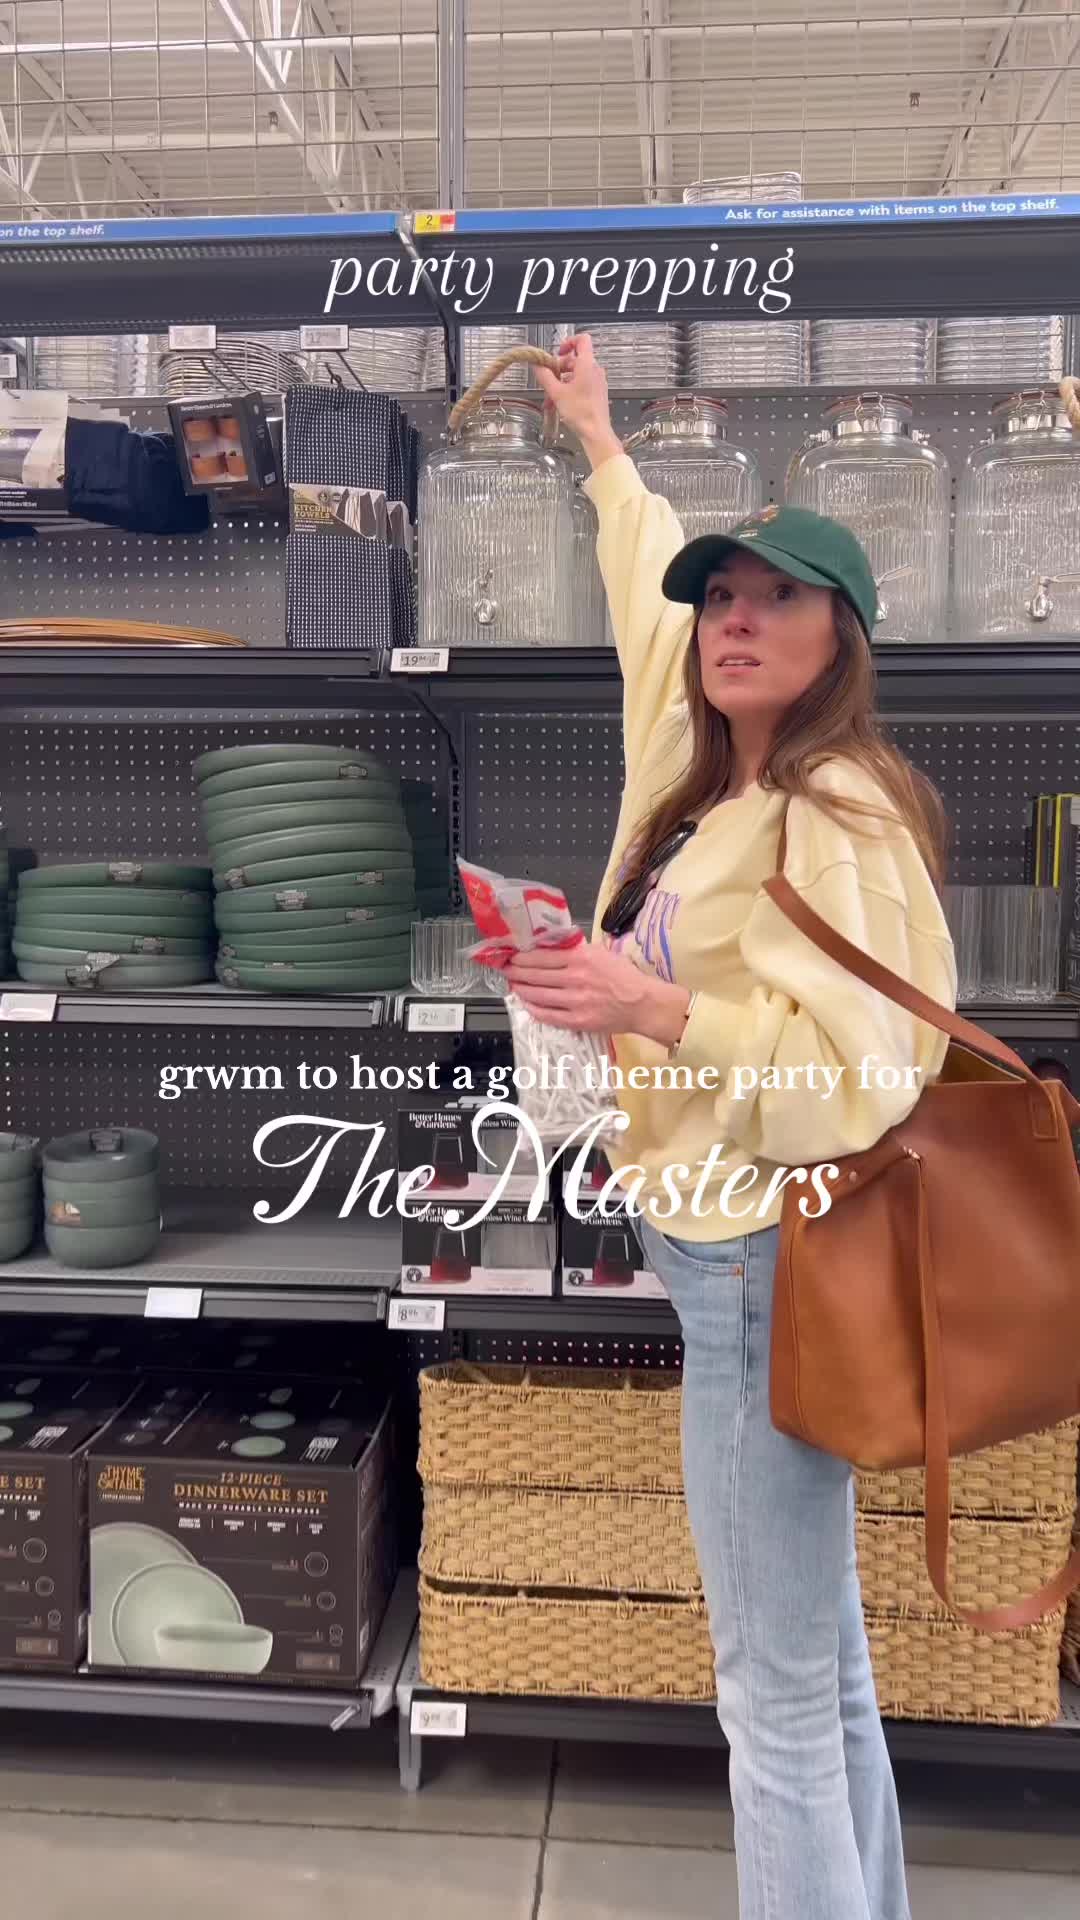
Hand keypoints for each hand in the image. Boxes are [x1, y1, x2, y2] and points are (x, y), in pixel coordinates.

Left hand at [504, 940, 689, 1045]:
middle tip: (505, 969)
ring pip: (538, 995)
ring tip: (513, 985)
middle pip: (535, 974)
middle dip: (516, 972)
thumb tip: (552, 947)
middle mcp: (575, 978)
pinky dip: (533, 1008)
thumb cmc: (625, 976)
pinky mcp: (577, 1020)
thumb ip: (576, 950)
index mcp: (581, 958)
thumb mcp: (601, 953)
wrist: (643, 1003)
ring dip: (521, 989)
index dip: (522, 956)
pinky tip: (526, 1003)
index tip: (512, 956)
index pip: (541, 956)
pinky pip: (547, 1015)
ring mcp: (575, 1001)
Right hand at [533, 334, 622, 470]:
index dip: (568, 341)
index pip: (582, 339)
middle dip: (558, 368)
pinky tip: (558, 402)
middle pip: (574, 359)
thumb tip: (537, 365)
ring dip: (560, 382)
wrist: (595, 432)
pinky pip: (580, 384)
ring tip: (550, 395)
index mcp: (587, 365)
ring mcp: (596, 382)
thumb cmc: (582, 413)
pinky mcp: (596, 392)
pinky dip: (568, 389)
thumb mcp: (556, 392)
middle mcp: (594, 370)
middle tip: (548, 378)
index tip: (558, 351)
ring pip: (575, 374)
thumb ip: (544, 376)